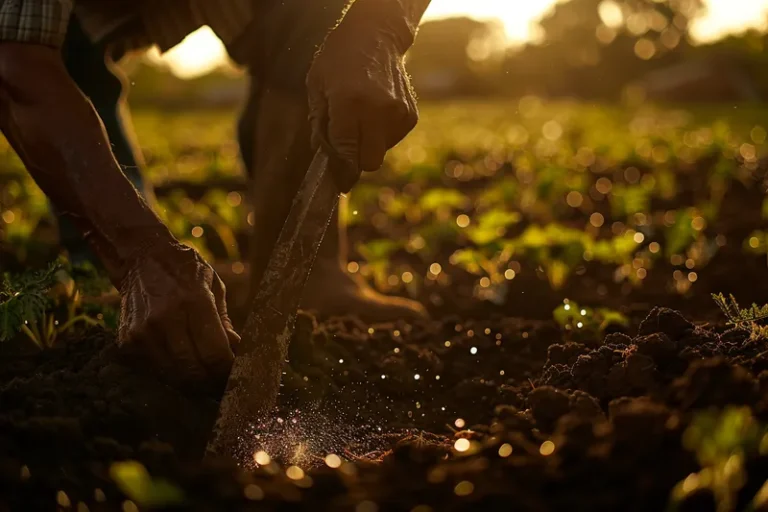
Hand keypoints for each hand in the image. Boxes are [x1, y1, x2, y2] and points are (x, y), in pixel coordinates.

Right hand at [117, 243, 239, 382]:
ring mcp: (144, 332)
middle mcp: (166, 319)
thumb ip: (225, 323)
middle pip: (193, 371)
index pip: (214, 354)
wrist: (142, 258)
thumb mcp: (214, 288)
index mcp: (194, 302)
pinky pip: (155, 370)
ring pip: (173, 376)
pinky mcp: (128, 341)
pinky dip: (171, 373)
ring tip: (205, 376)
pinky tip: (181, 364)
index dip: (227, 371)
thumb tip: (237, 353)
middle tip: (222, 382)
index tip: (236, 375)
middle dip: (211, 382)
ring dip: (192, 382)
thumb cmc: (186, 272)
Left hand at [307, 1, 418, 192]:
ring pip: (382, 152)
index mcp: (350, 104)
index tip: (338, 181)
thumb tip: (324, 157)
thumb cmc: (338, 60)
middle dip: (357, 161)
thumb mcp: (317, 87)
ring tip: (360, 117)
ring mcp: (399, 114)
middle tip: (347, 148)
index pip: (347, 154)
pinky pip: (393, 140)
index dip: (341, 171)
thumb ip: (320, 124)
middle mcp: (378, 111)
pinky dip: (382, 134)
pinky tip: (375, 112)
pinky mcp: (410, 116)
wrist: (376, 37)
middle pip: (370, 163)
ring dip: (369, 144)